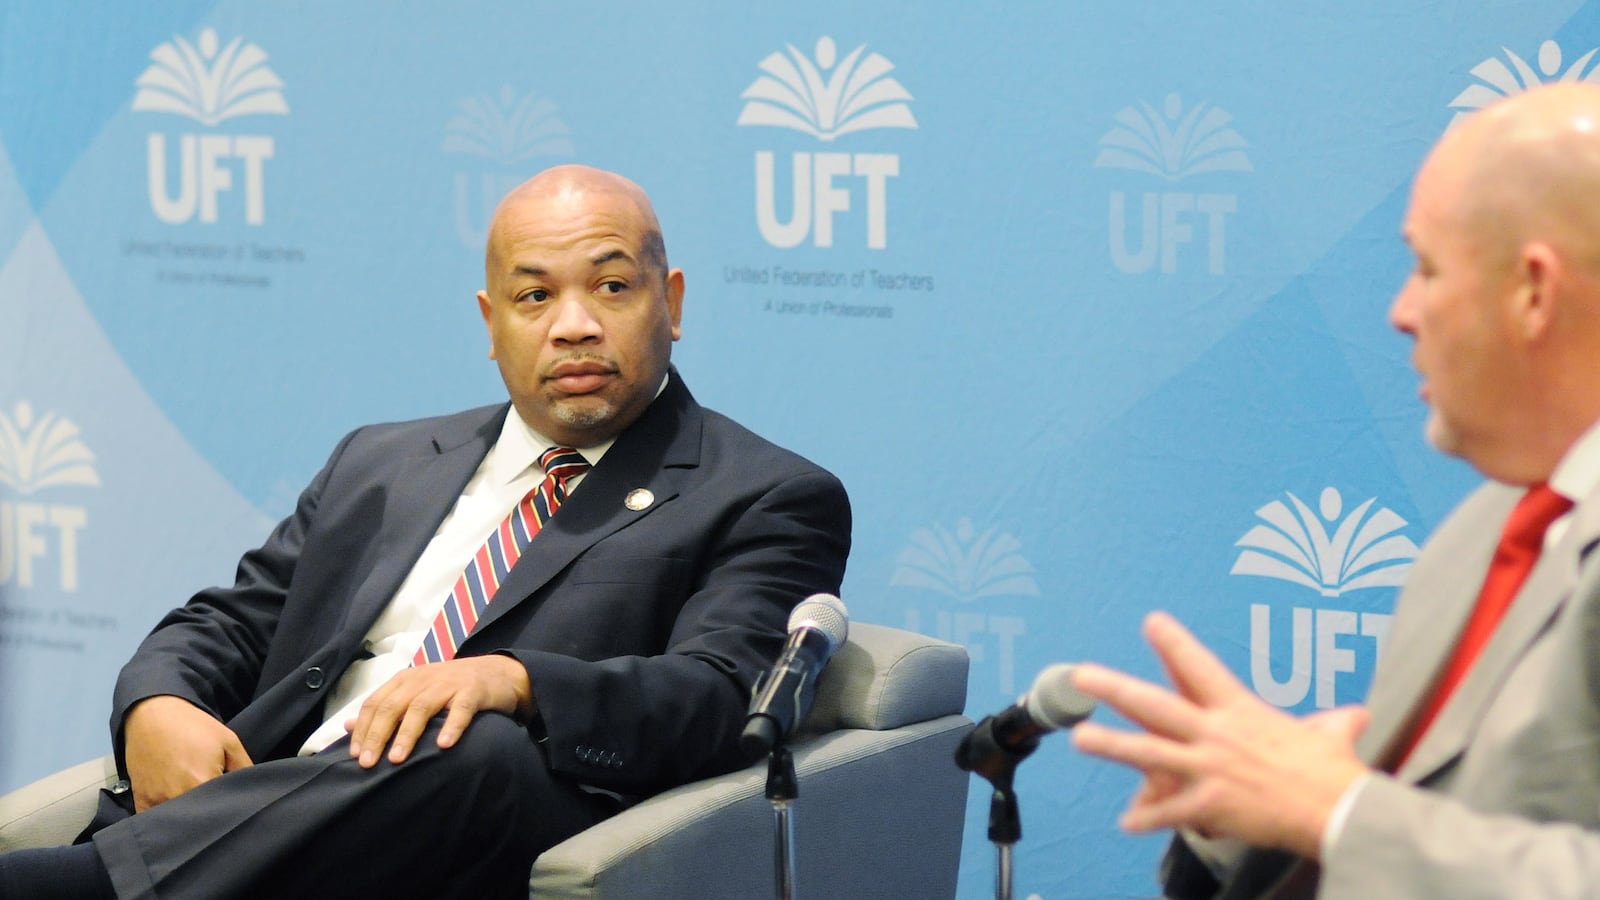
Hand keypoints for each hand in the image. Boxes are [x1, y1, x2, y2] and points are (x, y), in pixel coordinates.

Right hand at [123, 694, 253, 812]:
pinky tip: (173, 815)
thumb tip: (255, 792)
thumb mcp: (228, 741)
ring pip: (176, 824)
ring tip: (196, 810)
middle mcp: (176, 796)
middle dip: (209, 818)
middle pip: (198, 821)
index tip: (232, 806)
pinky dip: (163, 822)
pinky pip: (153, 821)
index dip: (229, 810)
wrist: (153, 714)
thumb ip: (245, 768)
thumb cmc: (194, 726)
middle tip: (215, 807)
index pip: (221, 811)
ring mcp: (156, 801)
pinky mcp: (141, 801)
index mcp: (201, 782)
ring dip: (187, 822)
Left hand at [346, 655, 533, 767]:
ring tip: (397, 759)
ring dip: (407, 734)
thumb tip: (348, 726)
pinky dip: (451, 726)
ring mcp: (449, 684)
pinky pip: (461, 709)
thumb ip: (384, 708)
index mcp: (405, 680)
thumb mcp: (415, 693)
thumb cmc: (451, 688)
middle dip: (378, 735)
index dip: (363, 728)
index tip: (354, 755)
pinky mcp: (473, 691)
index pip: (376, 703)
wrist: (497, 672)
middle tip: (368, 763)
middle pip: (393, 706)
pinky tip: (444, 745)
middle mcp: (423, 679)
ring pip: (422, 708)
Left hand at [1070, 611, 1370, 858]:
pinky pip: (1170, 811)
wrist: (1341, 811)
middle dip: (1115, 688)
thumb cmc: (1336, 775)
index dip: (1174, 644)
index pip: (1201, 669)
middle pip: (1156, 704)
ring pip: (1148, 751)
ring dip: (1112, 744)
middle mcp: (1218, 734)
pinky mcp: (1211, 804)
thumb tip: (1356, 715)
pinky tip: (1126, 822)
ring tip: (1080, 737)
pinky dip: (1147, 818)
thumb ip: (1333, 723)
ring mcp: (1210, 768)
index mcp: (1241, 712)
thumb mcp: (1332, 736)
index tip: (1151, 621)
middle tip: (1083, 675)